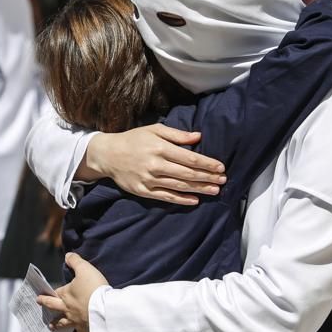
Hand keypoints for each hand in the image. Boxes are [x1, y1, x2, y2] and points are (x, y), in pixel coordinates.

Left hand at [37, 252, 108, 331]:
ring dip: (56, 325)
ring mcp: (75, 322)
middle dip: (47, 305)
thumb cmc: (95, 287)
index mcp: (66, 295)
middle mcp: (68, 309)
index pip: (55, 292)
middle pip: (54, 307)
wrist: (105, 308)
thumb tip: (68, 255)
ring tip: (50, 327)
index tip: (41, 293)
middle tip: (40, 304)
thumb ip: (76, 261)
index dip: (49, 292)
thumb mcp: (85, 269)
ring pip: (62, 324)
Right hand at [80, 124, 226, 205]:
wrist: (107, 155)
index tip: (221, 167)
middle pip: (188, 174)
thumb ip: (177, 135)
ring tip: (215, 191)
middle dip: (208, 178)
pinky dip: (181, 199)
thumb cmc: (134, 139)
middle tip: (223, 181)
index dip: (208, 164)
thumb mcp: (154, 130)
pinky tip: (194, 200)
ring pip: (179, 186)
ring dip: (199, 189)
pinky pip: (166, 197)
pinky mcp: (143, 191)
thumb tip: (198, 137)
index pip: (190, 159)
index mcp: (160, 148)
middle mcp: (156, 165)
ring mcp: (149, 180)